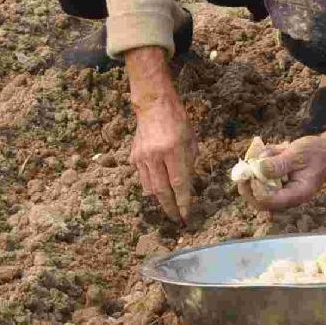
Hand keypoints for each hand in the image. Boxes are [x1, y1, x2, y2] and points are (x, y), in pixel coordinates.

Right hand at [131, 96, 195, 222]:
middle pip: (162, 190)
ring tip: (168, 204)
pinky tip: (158, 184)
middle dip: (169, 208)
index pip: (178, 183)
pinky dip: (151, 184)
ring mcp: (142, 157)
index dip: (182, 202)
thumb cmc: (177, 120)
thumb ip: (189, 163)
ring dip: (159, 198)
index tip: (186, 215)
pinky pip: (142, 177)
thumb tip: (186, 183)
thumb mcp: (191, 140)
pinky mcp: (134, 156)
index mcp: (173, 150)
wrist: (153, 105)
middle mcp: (155, 155)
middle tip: (176, 219)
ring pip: (149, 188)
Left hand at [239, 99, 325, 212]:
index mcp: (296, 195)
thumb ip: (279, 164)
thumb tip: (259, 169)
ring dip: (257, 170)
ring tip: (275, 151)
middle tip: (244, 167)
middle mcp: (287, 197)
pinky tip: (277, 151)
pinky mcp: (278, 183)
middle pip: (259, 201)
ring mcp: (282, 191)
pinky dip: (263, 165)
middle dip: (248, 185)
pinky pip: (263, 179)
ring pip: (258, 189)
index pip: (269, 201)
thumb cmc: (316, 153)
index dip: (256, 188)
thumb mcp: (297, 154)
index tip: (253, 170)